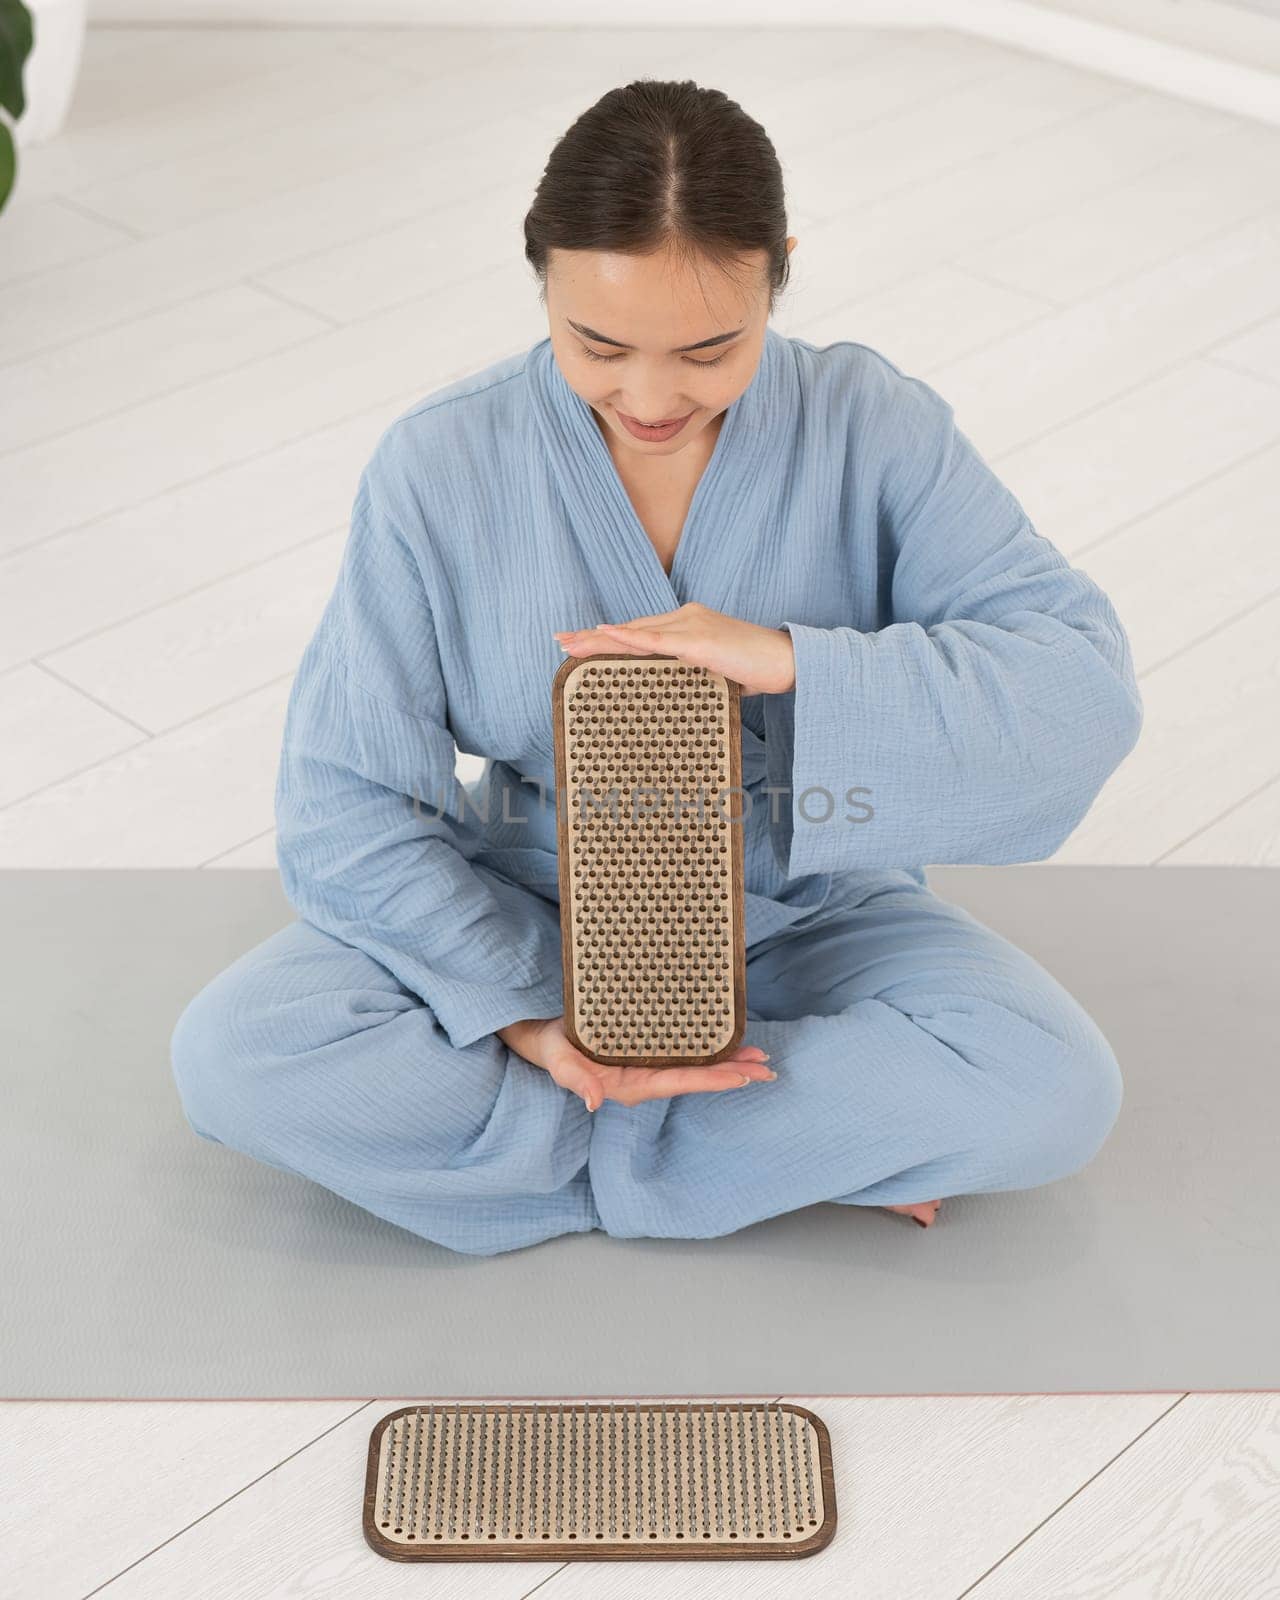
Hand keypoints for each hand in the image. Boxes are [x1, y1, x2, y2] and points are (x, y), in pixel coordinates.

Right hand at [497, 1015, 775, 1111]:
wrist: (545, 1039)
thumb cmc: (553, 1049)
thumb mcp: (560, 1064)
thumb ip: (576, 1081)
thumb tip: (594, 1102)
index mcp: (631, 1085)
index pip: (679, 1083)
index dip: (711, 1080)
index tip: (741, 1078)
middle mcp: (646, 1078)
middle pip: (696, 1077)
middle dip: (732, 1073)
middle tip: (767, 1067)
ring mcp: (647, 1065)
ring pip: (695, 1065)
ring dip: (727, 1062)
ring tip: (758, 1057)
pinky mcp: (646, 1049)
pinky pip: (684, 1051)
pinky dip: (708, 1048)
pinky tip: (726, 1043)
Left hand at [554, 602, 795, 695]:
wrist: (788, 662)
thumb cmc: (757, 670)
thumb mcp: (716, 674)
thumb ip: (691, 678)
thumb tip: (671, 698)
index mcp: (688, 626)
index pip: (640, 632)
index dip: (609, 638)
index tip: (579, 643)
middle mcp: (686, 618)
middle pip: (631, 629)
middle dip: (593, 637)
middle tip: (560, 641)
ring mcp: (692, 626)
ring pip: (637, 632)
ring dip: (601, 638)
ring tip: (570, 644)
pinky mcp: (700, 641)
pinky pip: (658, 640)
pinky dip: (630, 638)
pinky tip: (607, 634)